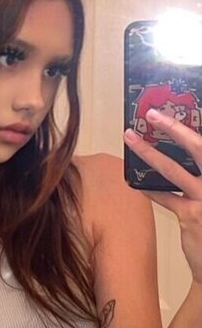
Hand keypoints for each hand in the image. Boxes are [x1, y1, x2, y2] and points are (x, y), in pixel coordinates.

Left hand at [123, 109, 201, 284]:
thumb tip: (184, 149)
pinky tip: (136, 181)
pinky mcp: (191, 216)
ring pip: (173, 170)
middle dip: (174, 127)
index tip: (173, 111)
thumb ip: (200, 173)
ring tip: (132, 139)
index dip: (191, 126)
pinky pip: (165, 196)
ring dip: (149, 153)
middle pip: (198, 148)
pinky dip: (149, 188)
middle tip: (153, 114)